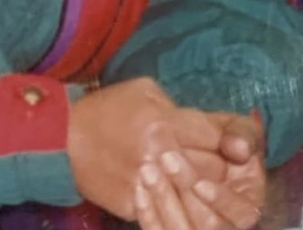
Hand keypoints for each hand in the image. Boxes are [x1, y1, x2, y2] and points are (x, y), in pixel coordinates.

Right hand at [66, 78, 221, 221]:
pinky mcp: (137, 207)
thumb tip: (212, 125)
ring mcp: (149, 185)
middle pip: (215, 171)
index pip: (217, 138)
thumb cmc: (106, 109)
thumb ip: (177, 106)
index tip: (240, 148)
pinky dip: (182, 208)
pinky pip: (173, 212)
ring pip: (200, 199)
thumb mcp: (143, 91)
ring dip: (208, 194)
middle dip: (223, 168)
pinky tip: (182, 199)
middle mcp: (160, 155)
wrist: (62, 139)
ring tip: (206, 186)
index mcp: (163, 122)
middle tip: (223, 166)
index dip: (232, 142)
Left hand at [134, 111, 264, 229]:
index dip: (221, 200)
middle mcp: (226, 224)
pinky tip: (139, 188)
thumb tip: (241, 148)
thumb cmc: (217, 137)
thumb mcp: (235, 128)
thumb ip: (242, 134)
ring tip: (147, 169)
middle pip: (209, 223)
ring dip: (164, 199)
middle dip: (186, 192)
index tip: (199, 182)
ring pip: (182, 229)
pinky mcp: (172, 227)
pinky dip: (148, 214)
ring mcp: (197, 227)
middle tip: (165, 159)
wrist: (182, 142)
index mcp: (248, 205)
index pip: (241, 214)